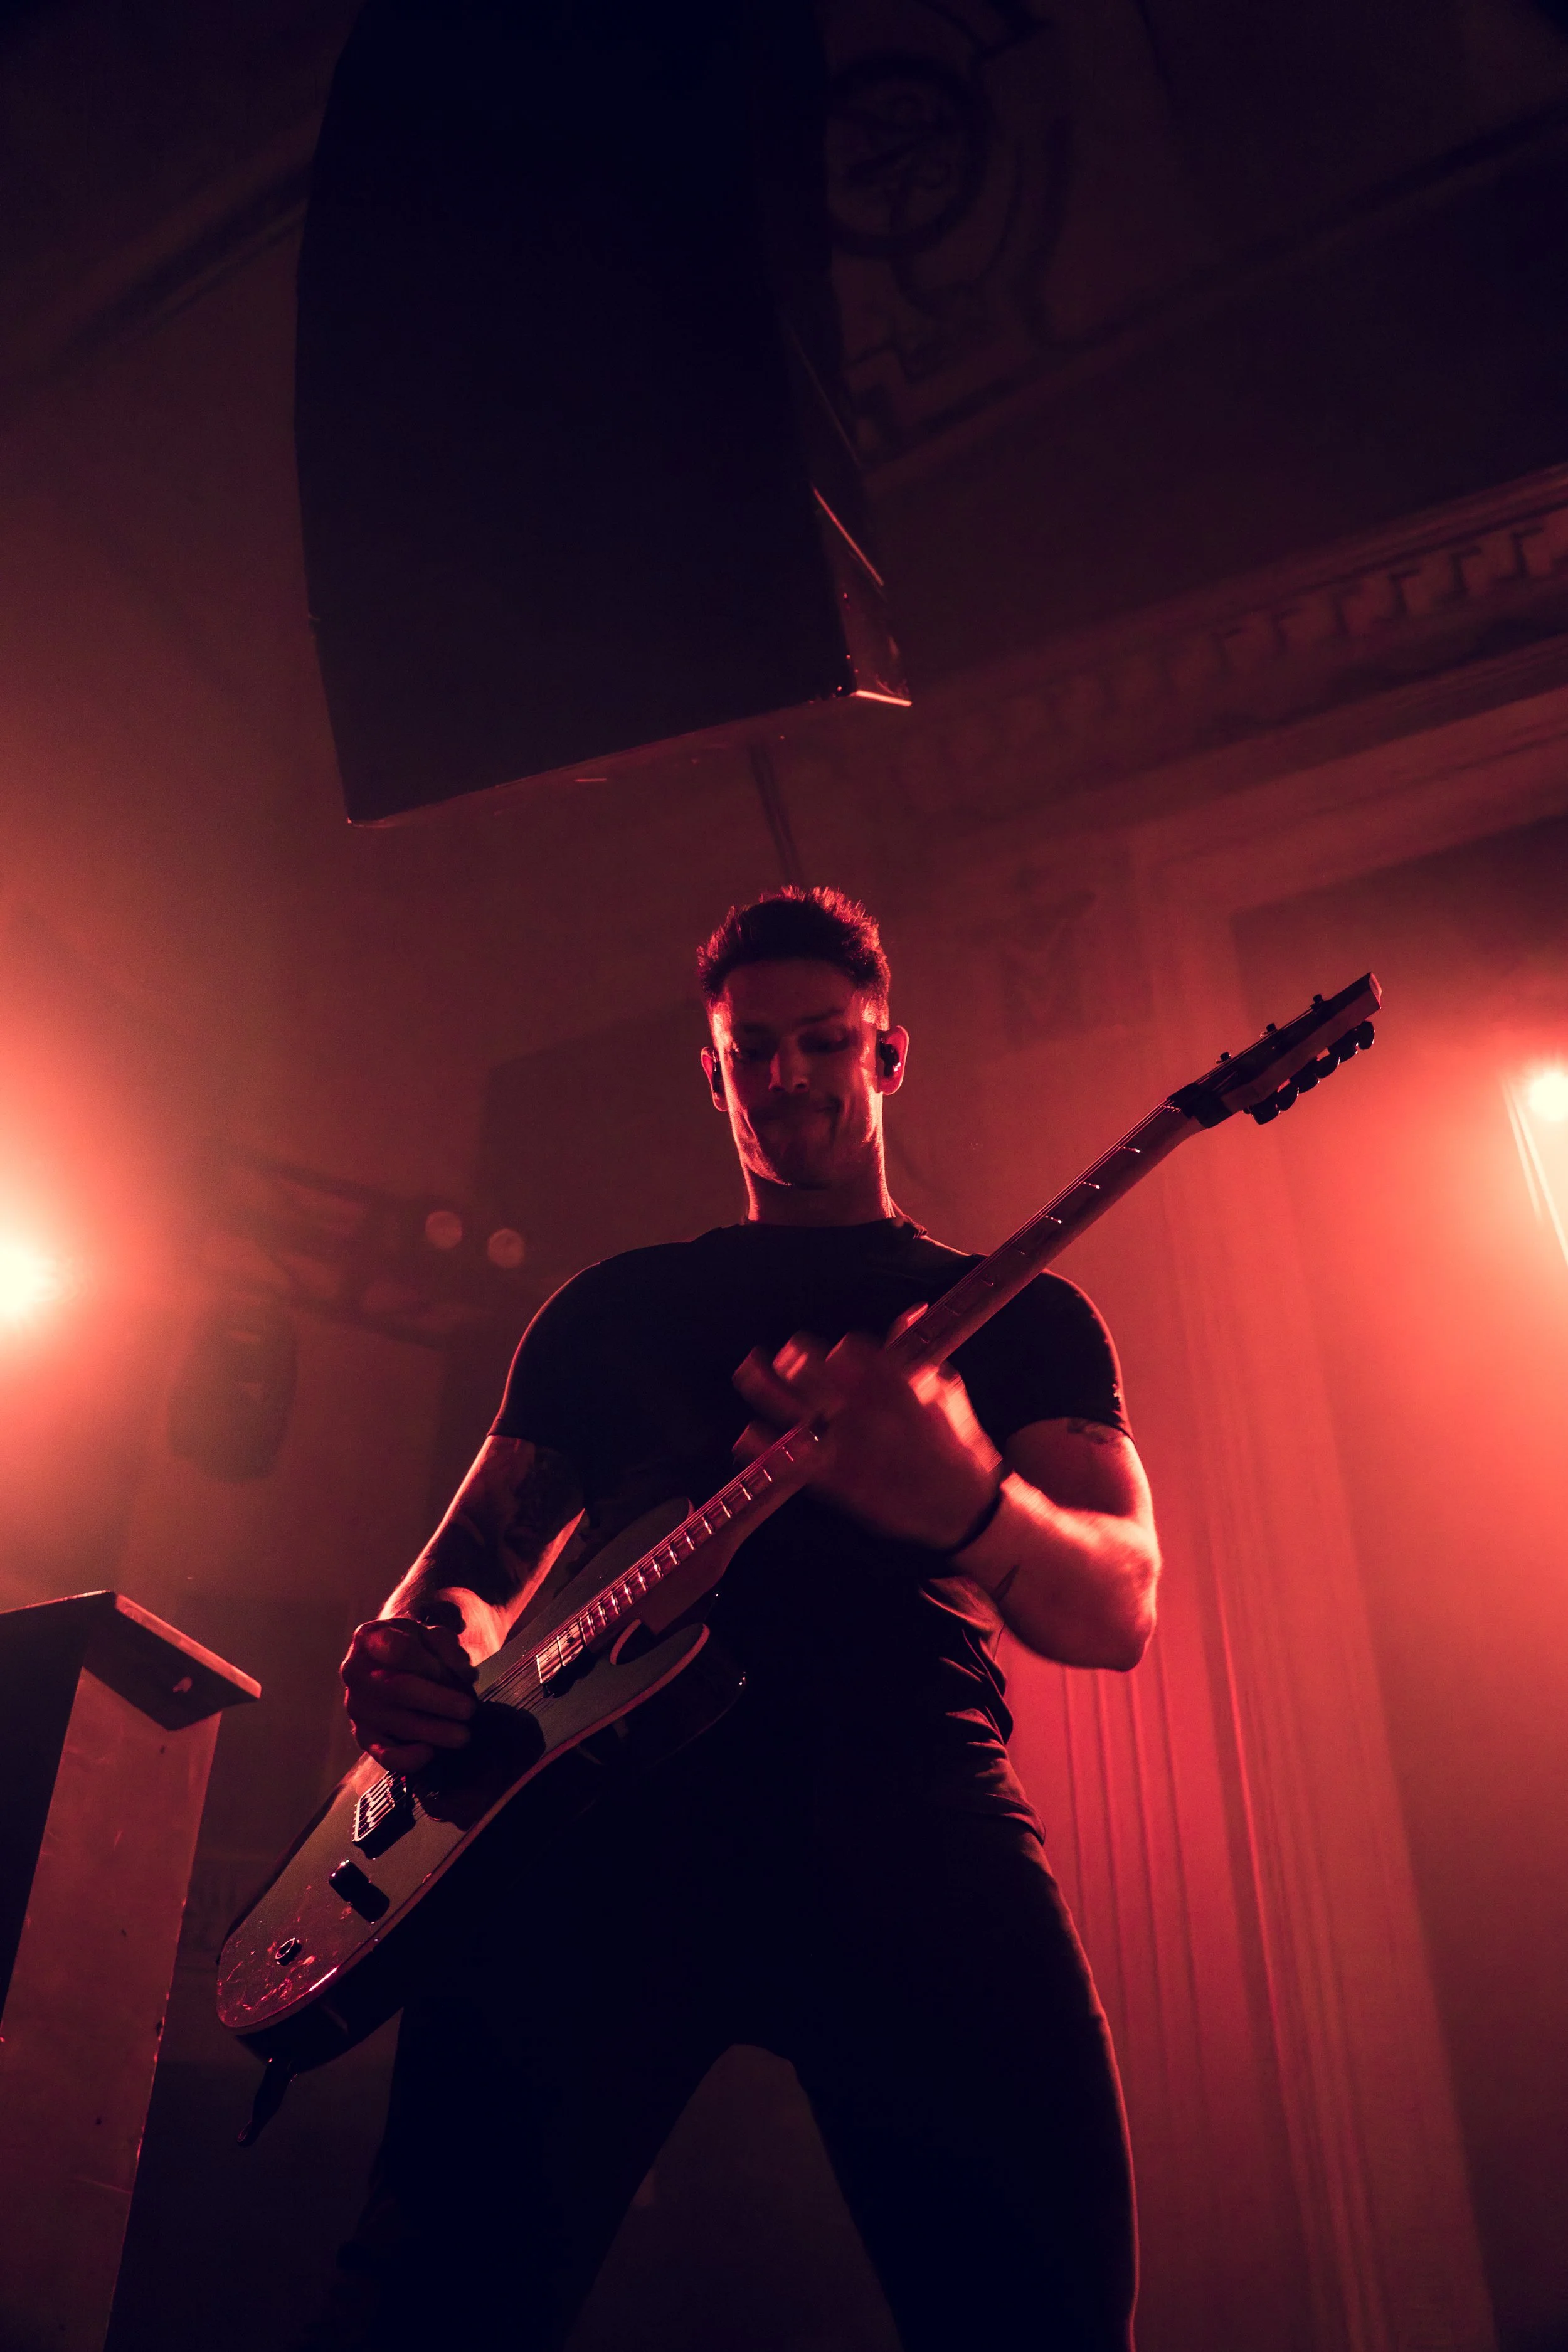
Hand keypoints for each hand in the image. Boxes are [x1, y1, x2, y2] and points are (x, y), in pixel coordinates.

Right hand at [340, 1616, 477, 1773]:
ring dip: (435, 1731)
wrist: (386, 1661)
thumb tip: (465, 1675)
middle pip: (399, 1689)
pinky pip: (384, 1754)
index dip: (432, 1663)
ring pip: (398, 1722)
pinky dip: (408, 1758)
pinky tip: (430, 1752)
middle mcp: (355, 1673)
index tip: (462, 1673)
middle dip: (440, 1701)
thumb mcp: (430, 1633)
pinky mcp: (363, 1735)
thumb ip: (448, 1648)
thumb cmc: (413, 1645)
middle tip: (469, 1710)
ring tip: (463, 1735)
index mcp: (369, 1638)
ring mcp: (357, 1706)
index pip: (397, 1649)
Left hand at [732, 1318, 999, 1549]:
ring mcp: (850, 1446)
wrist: (965, 1507)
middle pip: (816, 1374)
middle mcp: (867, 1411)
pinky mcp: (840, 1481)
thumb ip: (917, 1353)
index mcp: (895, 1385)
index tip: (835, 1354)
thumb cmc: (959, 1444)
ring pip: (796, 1410)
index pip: (853, 1352)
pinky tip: (746, 1435)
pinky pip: (794, 1459)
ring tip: (748, 1371)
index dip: (840, 1352)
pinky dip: (766, 1447)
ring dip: (768, 1388)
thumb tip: (910, 1314)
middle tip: (787, 1355)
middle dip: (797, 1360)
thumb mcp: (946, 1388)